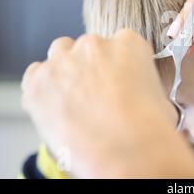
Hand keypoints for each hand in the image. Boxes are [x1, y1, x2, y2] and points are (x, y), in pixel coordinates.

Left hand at [21, 29, 193, 177]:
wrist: (126, 150)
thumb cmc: (148, 128)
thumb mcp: (158, 97)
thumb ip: (139, 85)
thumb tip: (133, 97)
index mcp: (128, 44)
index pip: (119, 43)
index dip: (117, 65)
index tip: (117, 81)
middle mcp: (94, 45)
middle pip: (87, 47)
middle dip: (89, 67)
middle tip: (96, 95)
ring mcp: (63, 61)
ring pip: (59, 55)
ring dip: (65, 71)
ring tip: (74, 101)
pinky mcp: (38, 82)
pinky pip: (35, 75)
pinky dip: (42, 88)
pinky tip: (56, 107)